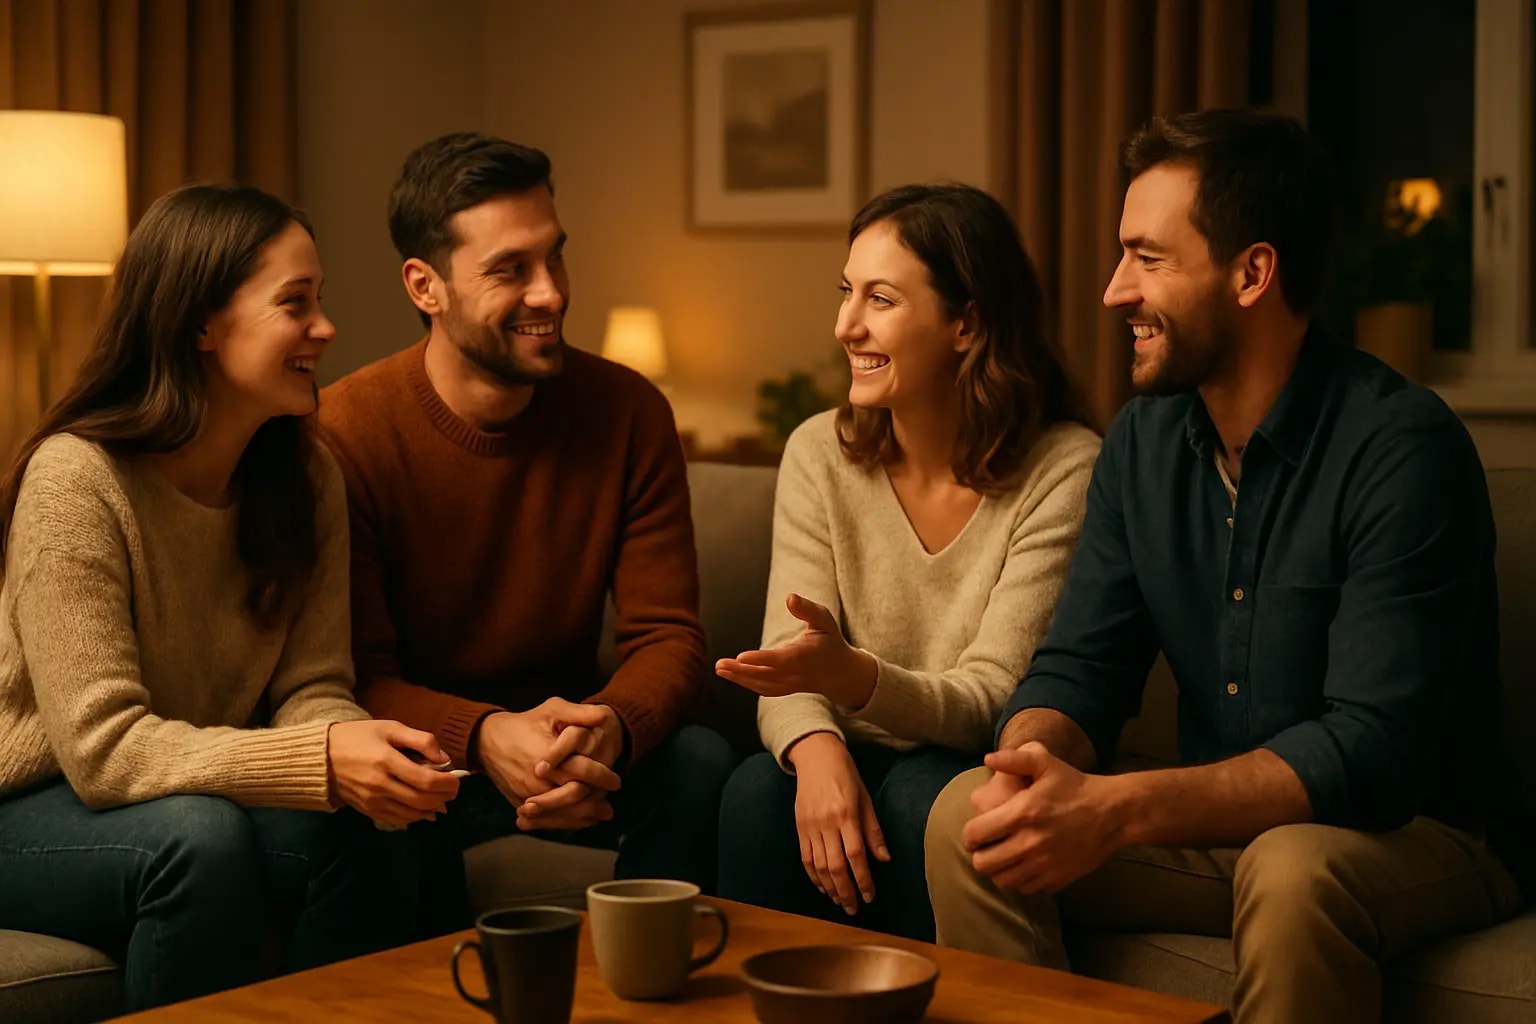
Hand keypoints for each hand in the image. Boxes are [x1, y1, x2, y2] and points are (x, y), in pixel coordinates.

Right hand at [327, 720, 460, 828]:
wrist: (320, 756)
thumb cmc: (358, 737)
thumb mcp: (390, 727)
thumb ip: (420, 740)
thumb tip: (444, 760)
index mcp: (386, 761)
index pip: (425, 780)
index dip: (447, 783)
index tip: (457, 779)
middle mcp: (379, 785)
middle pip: (421, 800)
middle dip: (444, 797)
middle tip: (453, 790)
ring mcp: (372, 801)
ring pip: (411, 814)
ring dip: (432, 809)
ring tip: (442, 799)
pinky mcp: (367, 810)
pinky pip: (397, 820)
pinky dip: (415, 817)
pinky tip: (424, 809)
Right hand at [518, 705, 626, 829]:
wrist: (487, 740)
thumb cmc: (524, 723)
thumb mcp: (551, 710)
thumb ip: (578, 714)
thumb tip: (603, 716)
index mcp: (547, 757)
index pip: (581, 772)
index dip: (602, 777)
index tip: (618, 781)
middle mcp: (536, 781)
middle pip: (573, 799)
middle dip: (595, 804)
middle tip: (610, 807)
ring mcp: (527, 795)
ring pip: (560, 813)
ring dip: (582, 817)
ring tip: (600, 816)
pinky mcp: (520, 803)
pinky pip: (546, 819)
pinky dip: (565, 822)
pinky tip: (579, 821)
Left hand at [715, 594, 877, 707]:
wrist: (839, 672)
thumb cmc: (829, 640)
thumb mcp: (824, 620)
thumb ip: (808, 609)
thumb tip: (789, 597)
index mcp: (806, 656)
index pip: (782, 660)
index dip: (761, 659)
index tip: (740, 657)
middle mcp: (798, 673)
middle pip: (767, 675)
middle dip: (742, 671)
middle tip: (719, 664)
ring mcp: (791, 685)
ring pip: (763, 685)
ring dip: (739, 678)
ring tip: (719, 668)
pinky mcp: (785, 689)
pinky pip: (764, 689)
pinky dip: (746, 683)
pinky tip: (730, 673)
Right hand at [787, 732, 888, 914]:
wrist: (815, 756)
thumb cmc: (846, 775)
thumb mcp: (865, 799)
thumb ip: (873, 830)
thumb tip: (884, 859)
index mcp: (846, 815)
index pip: (856, 856)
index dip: (863, 879)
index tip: (870, 896)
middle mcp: (826, 823)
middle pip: (836, 866)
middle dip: (846, 891)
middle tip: (854, 909)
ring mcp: (810, 826)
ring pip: (819, 866)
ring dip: (830, 888)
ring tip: (840, 901)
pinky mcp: (799, 827)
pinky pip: (805, 858)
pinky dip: (813, 876)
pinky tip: (823, 887)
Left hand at [963, 742, 1125, 893]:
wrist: (1112, 813)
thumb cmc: (1075, 786)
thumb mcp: (1046, 764)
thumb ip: (1014, 760)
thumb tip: (987, 759)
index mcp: (1022, 813)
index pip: (976, 834)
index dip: (970, 834)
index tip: (976, 832)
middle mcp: (1030, 843)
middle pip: (983, 864)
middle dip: (980, 855)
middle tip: (988, 847)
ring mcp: (1044, 865)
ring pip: (1002, 881)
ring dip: (998, 870)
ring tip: (1004, 857)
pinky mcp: (1057, 879)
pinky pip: (1025, 889)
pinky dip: (1020, 880)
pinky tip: (1025, 865)